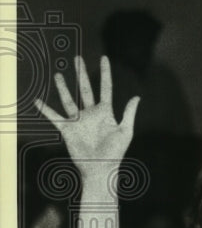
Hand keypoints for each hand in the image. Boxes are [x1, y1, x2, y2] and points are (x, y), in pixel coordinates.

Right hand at [34, 56, 138, 178]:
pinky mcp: (67, 129)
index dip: (105, 73)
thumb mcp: (125, 131)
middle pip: (85, 89)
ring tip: (59, 74)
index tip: (104, 58)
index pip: (105, 87)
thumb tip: (137, 96)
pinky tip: (38, 101)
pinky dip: (46, 109)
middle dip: (81, 73)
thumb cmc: (115, 152)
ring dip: (63, 87)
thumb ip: (129, 113)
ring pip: (69, 99)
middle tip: (78, 58)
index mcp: (106, 112)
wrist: (100, 169)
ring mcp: (78, 120)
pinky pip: (54, 117)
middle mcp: (91, 113)